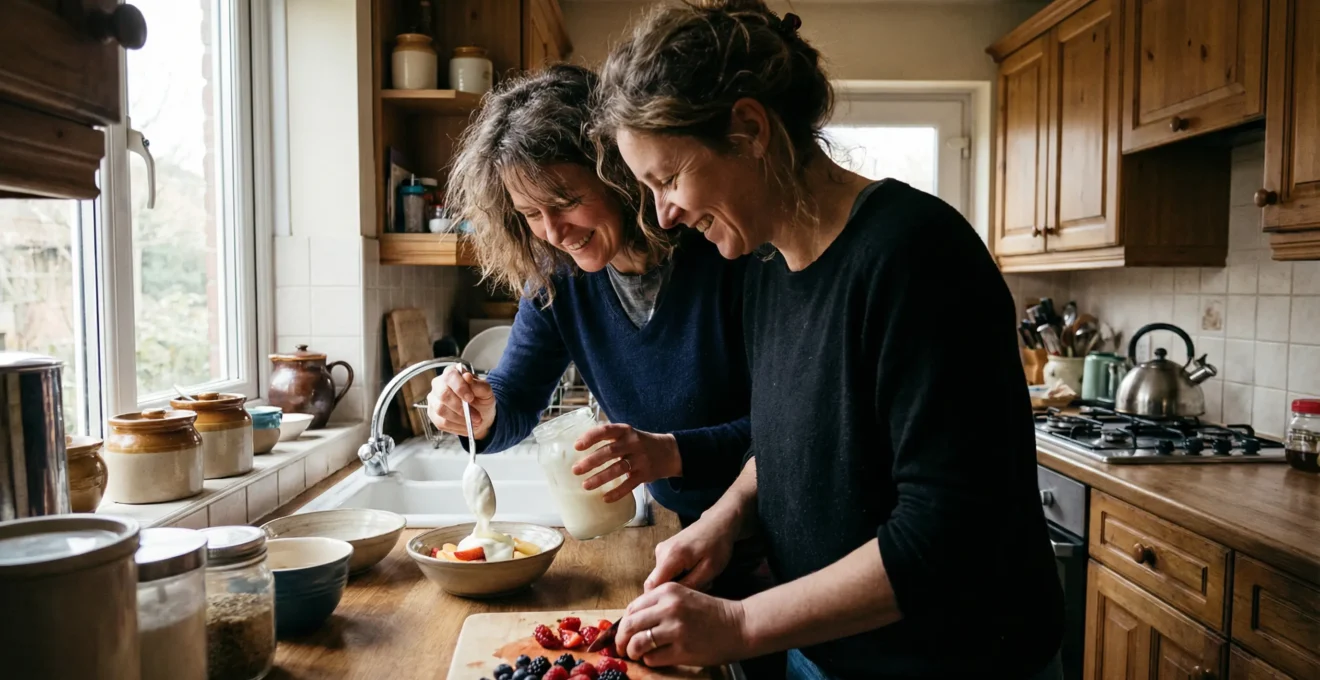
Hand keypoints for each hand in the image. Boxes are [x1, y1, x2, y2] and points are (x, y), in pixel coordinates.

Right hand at [426, 365, 496, 439]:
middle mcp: (439, 384)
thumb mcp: (486, 391)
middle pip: (442, 394)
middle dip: (460, 408)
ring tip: (474, 422)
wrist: (480, 415)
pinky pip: (441, 422)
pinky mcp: (433, 414)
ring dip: (460, 419)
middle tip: (476, 416)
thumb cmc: (481, 399)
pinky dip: (457, 426)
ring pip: (441, 410)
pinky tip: (466, 426)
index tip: (470, 398)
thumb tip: (467, 377)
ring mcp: (434, 399)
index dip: (460, 388)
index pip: (450, 377)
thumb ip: (478, 384)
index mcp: (452, 373)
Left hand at [571, 423, 680, 502]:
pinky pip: (629, 485)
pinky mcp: (645, 474)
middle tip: (575, 470)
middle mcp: (633, 443)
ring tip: (586, 485)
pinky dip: (617, 493)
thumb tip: (578, 449)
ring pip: (618, 469)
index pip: (606, 430)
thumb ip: (609, 438)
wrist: (669, 452)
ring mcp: (640, 459)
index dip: (591, 437)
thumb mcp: (627, 434)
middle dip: (591, 461)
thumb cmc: (639, 443)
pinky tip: (605, 498)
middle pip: (610, 451)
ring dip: (601, 478)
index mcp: (625, 431)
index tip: (577, 446)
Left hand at [615, 583, 749, 667]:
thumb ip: (659, 604)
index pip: (632, 607)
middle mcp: (669, 607)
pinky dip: (649, 660)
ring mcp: (675, 628)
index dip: (623, 623)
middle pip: (629, 625)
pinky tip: (656, 658)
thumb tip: (631, 622)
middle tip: (622, 649)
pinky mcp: (682, 649)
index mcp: (667, 591)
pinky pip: (653, 658)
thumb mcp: (683, 597)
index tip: (623, 633)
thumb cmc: (710, 613)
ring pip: (637, 643)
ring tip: (636, 655)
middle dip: (621, 640)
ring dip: (633, 652)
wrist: (738, 625)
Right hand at [645, 511, 737, 591]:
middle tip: (698, 588)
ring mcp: (661, 550)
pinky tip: (694, 572)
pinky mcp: (664, 551)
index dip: (659, 600)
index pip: (651, 586)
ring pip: (663, 578)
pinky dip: (679, 576)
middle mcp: (660, 553)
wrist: (718, 523)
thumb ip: (689, 585)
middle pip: (656, 584)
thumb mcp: (709, 569)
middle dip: (674, 592)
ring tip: (700, 579)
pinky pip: (666, 571)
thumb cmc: (717, 545)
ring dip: (679, 584)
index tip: (675, 608)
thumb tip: (672, 599)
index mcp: (670, 557)